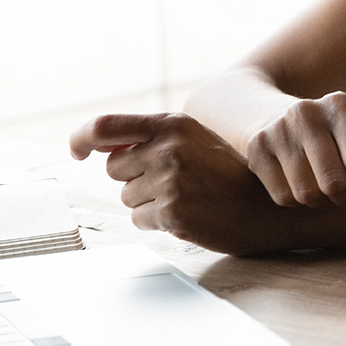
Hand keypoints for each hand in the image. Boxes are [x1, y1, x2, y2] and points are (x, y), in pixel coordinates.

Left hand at [68, 113, 291, 254]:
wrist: (268, 206)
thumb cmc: (231, 174)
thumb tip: (97, 146)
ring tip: (188, 197)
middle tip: (175, 181)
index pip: (105, 126)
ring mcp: (169, 180)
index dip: (81, 138)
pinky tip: (189, 214)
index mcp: (174, 123)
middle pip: (115, 168)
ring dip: (150, 202)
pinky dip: (159, 221)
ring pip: (128, 197)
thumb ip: (152, 138)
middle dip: (136, 177)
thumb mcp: (196, 141)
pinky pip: (140, 219)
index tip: (77, 152)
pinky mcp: (171, 211)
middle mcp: (168, 148)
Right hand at [245, 91, 345, 207]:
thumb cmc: (340, 137)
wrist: (283, 119)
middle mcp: (306, 112)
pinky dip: (297, 201)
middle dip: (345, 195)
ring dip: (321, 201)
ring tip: (324, 186)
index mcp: (341, 105)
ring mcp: (277, 129)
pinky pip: (283, 198)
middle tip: (345, 188)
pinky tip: (301, 183)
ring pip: (307, 194)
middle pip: (333, 183)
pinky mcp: (256, 149)